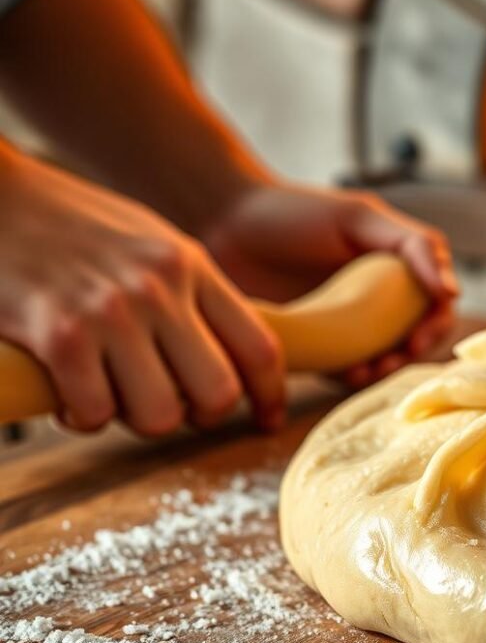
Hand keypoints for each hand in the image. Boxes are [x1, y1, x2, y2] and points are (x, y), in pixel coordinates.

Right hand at [0, 152, 284, 434]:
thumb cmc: (67, 222)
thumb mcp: (150, 241)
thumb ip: (190, 290)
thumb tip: (225, 347)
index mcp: (191, 265)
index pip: (260, 345)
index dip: (269, 394)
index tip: (265, 420)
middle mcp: (160, 289)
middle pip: (218, 392)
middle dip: (199, 415)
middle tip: (171, 406)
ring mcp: (111, 312)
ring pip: (159, 415)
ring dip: (136, 420)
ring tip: (113, 394)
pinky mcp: (59, 334)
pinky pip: (94, 412)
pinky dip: (82, 417)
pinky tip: (69, 393)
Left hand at [201, 183, 458, 386]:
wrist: (220, 223)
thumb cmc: (291, 211)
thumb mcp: (359, 217)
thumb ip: (413, 245)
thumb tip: (453, 293)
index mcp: (395, 268)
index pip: (435, 306)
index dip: (434, 327)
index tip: (416, 338)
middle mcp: (376, 299)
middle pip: (413, 339)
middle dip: (408, 356)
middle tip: (389, 361)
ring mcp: (345, 325)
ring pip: (381, 361)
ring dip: (381, 373)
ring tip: (363, 371)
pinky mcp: (313, 347)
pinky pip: (340, 373)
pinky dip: (348, 379)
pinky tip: (342, 373)